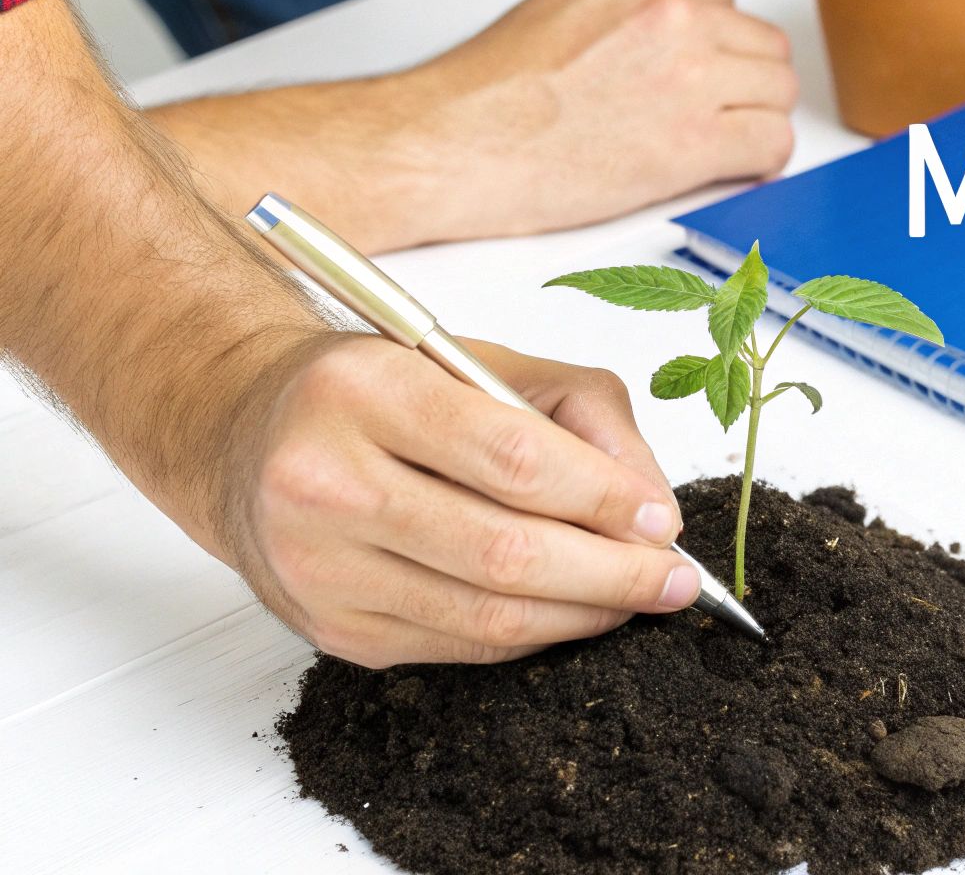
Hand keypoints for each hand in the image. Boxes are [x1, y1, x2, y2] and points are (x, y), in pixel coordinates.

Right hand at [155, 0, 797, 252]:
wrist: (449, 147)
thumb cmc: (482, 99)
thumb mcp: (559, 14)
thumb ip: (624, 17)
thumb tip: (660, 49)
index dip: (719, 46)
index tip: (706, 74)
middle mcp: (669, 13)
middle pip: (760, 44)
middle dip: (744, 83)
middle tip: (716, 117)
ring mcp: (688, 72)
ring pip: (778, 91)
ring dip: (756, 120)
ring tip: (720, 147)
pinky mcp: (694, 138)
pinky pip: (774, 142)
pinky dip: (762, 162)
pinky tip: (734, 170)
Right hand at [222, 333, 698, 667]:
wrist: (246, 434)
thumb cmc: (380, 392)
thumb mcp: (480, 362)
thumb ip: (581, 415)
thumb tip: (654, 507)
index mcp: (365, 390)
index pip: (513, 460)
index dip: (604, 500)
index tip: (662, 521)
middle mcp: (324, 480)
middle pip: (504, 551)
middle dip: (613, 574)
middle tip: (675, 580)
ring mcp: (319, 565)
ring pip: (486, 614)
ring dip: (583, 614)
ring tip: (635, 598)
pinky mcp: (329, 627)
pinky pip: (459, 645)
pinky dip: (531, 634)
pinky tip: (569, 611)